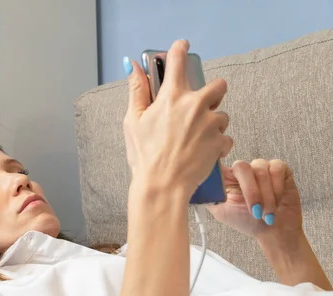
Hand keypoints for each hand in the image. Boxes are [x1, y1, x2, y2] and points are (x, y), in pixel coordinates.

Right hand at [123, 40, 232, 197]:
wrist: (163, 185)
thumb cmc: (144, 155)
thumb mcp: (132, 121)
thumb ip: (137, 91)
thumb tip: (133, 68)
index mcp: (171, 96)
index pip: (177, 60)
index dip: (180, 49)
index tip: (182, 46)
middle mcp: (195, 105)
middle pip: (218, 85)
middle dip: (212, 93)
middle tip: (199, 108)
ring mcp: (210, 123)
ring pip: (222, 114)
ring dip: (213, 123)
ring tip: (196, 139)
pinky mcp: (220, 141)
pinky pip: (225, 137)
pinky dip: (217, 144)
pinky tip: (202, 152)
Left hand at [206, 159, 302, 239]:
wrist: (274, 230)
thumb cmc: (247, 221)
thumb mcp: (222, 212)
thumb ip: (210, 196)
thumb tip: (197, 186)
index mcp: (225, 177)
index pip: (218, 163)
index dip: (220, 166)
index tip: (225, 182)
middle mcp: (241, 170)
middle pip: (242, 167)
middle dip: (251, 192)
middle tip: (255, 212)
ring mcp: (260, 167)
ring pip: (260, 170)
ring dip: (266, 195)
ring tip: (267, 212)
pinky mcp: (279, 168)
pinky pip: (277, 169)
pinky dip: (277, 188)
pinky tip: (277, 201)